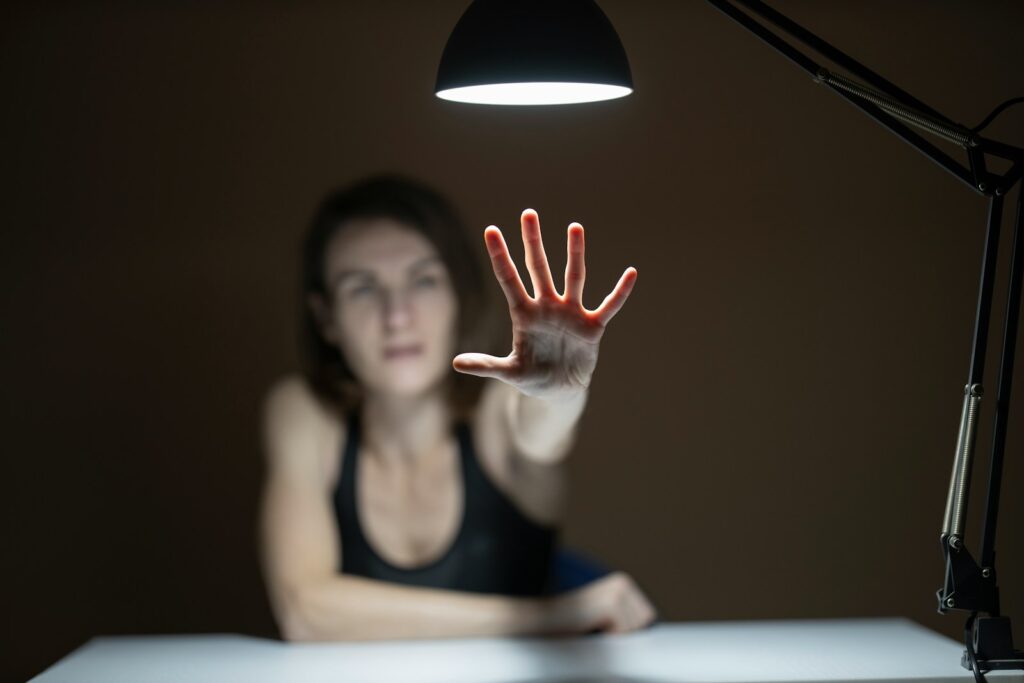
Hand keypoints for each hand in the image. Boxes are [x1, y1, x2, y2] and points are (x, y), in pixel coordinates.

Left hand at [453, 209, 636, 400]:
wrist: (558, 392)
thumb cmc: (532, 377)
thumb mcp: (509, 372)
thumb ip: (486, 365)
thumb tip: (456, 363)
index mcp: (524, 314)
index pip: (508, 278)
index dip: (500, 255)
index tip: (491, 230)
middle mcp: (547, 307)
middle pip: (538, 268)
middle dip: (533, 242)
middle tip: (528, 214)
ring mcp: (570, 314)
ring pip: (573, 277)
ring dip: (574, 253)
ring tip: (574, 227)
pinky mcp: (591, 327)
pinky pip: (609, 306)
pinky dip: (620, 292)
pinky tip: (631, 274)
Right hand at [546, 572, 657, 635]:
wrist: (547, 618)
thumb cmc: (574, 621)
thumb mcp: (605, 614)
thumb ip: (626, 615)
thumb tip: (648, 624)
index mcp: (623, 582)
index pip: (647, 615)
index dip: (627, 628)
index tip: (605, 623)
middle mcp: (623, 582)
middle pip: (645, 621)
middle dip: (624, 630)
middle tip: (598, 624)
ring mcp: (618, 591)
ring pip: (635, 627)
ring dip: (615, 632)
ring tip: (594, 623)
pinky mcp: (612, 603)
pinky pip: (624, 631)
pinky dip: (609, 635)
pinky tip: (592, 624)